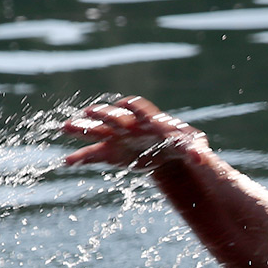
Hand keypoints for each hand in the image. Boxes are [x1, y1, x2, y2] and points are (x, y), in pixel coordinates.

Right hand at [62, 95, 207, 170]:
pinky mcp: (111, 152)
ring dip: (83, 129)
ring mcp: (117, 137)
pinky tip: (67, 162)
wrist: (168, 153)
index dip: (133, 108)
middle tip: (90, 112)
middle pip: (115, 117)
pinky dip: (82, 158)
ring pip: (98, 131)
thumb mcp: (191, 146)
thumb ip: (196, 149)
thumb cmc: (180, 144)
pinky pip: (94, 155)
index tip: (125, 104)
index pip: (140, 109)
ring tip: (65, 127)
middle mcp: (129, 125)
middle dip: (104, 115)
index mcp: (149, 119)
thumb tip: (202, 157)